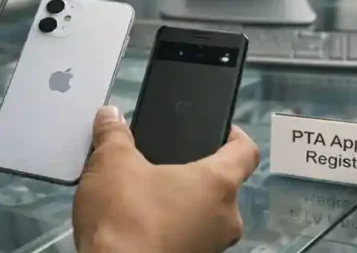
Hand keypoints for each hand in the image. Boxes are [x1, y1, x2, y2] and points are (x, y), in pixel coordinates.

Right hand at [73, 107, 260, 252]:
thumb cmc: (126, 218)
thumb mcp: (112, 162)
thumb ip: (114, 134)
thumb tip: (110, 116)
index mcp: (218, 183)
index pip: (246, 152)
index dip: (235, 135)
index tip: (222, 129)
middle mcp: (225, 219)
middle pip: (221, 186)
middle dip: (193, 174)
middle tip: (164, 164)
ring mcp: (211, 247)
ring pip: (204, 216)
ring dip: (181, 204)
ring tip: (145, 194)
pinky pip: (189, 237)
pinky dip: (171, 228)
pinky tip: (141, 223)